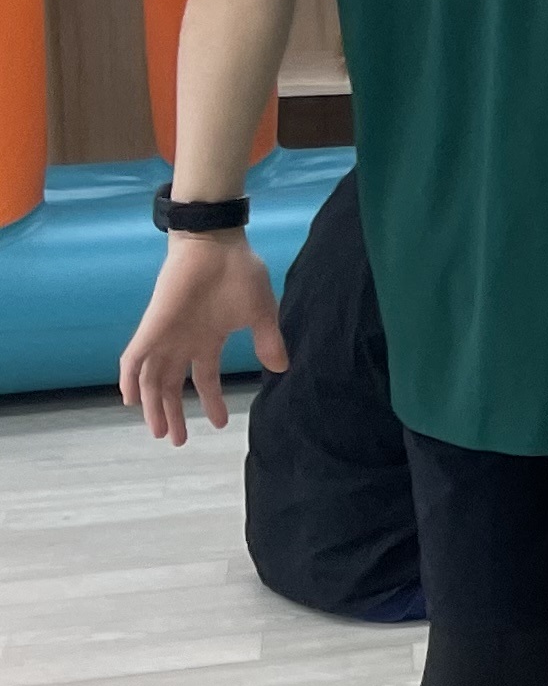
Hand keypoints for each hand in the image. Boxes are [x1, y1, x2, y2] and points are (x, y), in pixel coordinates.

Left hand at [119, 237, 286, 442]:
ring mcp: (166, 336)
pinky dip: (129, 379)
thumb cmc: (239, 273)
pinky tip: (130, 399)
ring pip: (152, 380)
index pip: (206, 378)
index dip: (211, 401)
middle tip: (176, 441)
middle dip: (174, 414)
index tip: (220, 424)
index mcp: (208, 339)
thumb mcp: (260, 313)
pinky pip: (133, 359)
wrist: (215, 243)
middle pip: (172, 386)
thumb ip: (267, 341)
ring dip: (153, 407)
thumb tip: (281, 368)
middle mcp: (183, 342)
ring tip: (159, 432)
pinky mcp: (152, 328)